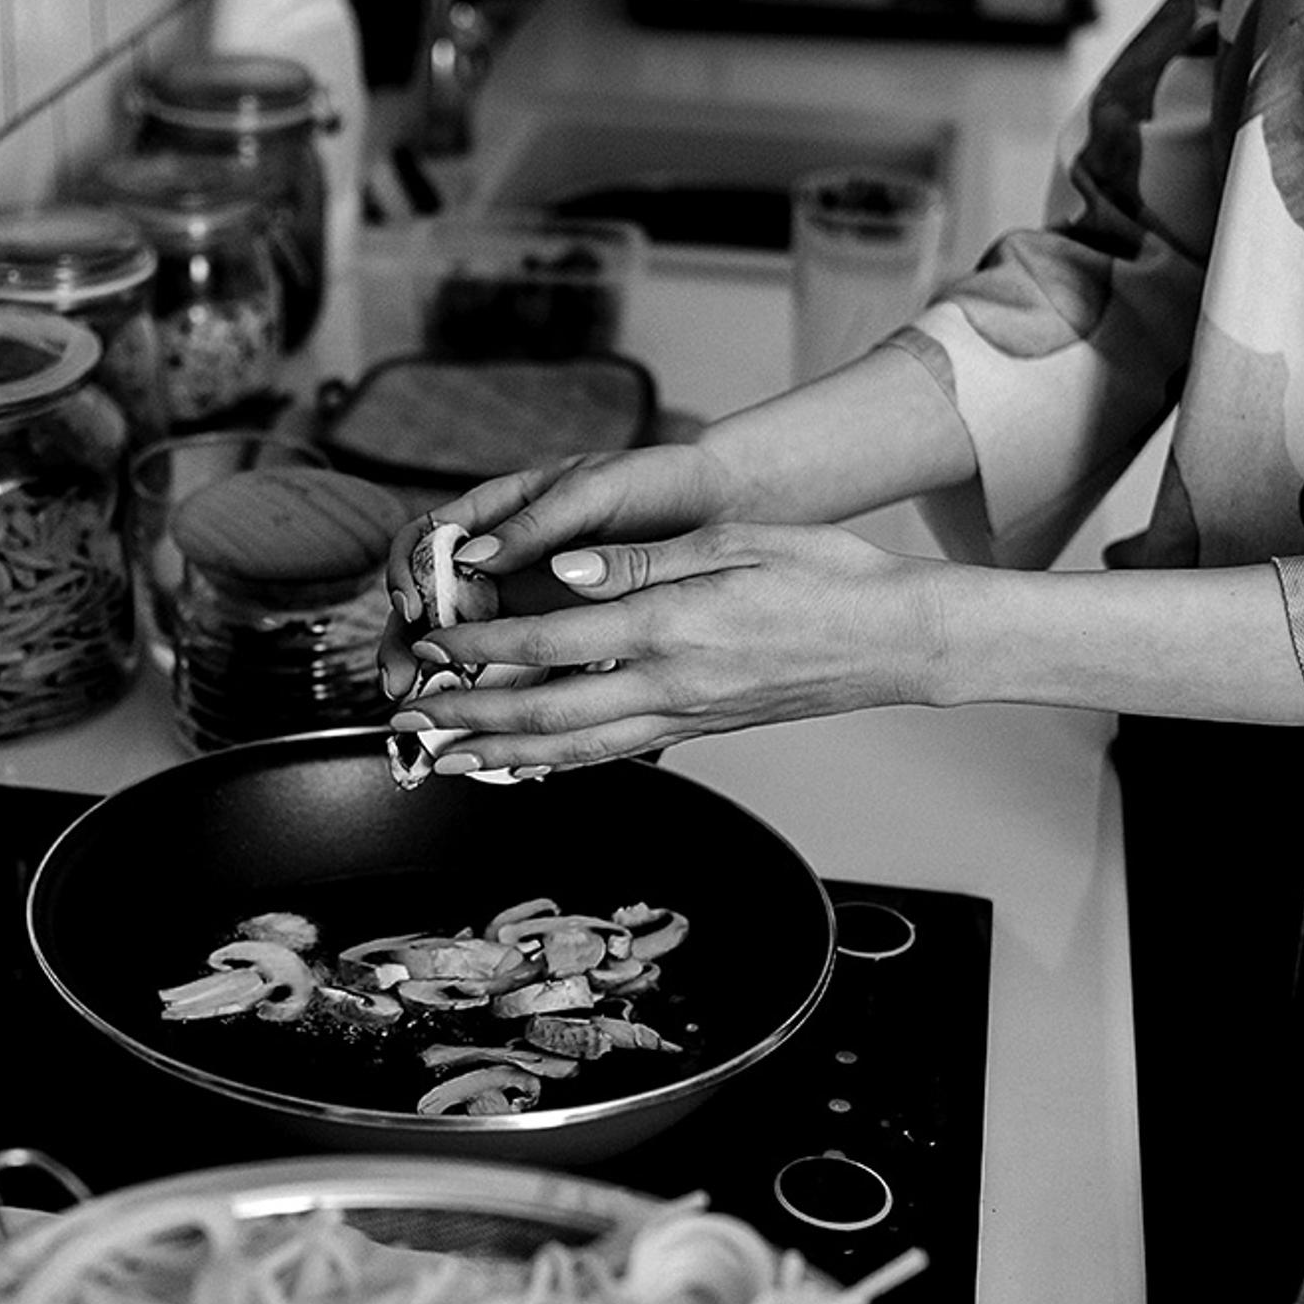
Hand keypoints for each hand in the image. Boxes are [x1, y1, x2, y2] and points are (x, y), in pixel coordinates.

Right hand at [374, 442, 743, 695]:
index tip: (413, 607)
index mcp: (501, 512)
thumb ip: (536, 523)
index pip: (425, 540)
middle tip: (403, 679)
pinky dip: (500, 694)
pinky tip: (493, 723)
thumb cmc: (657, 483)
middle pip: (432, 602)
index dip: (406, 574)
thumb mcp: (594, 490)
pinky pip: (519, 666)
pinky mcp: (564, 635)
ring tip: (432, 711)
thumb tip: (472, 556)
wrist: (722, 509)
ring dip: (444, 678)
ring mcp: (531, 599)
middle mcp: (506, 559)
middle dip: (408, 642)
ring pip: (468, 642)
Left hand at [390, 522, 953, 771]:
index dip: (481, 648)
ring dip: (499, 754)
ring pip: (573, 748)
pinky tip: (526, 762)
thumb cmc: (826, 576)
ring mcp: (686, 716)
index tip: (433, 642)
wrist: (896, 639)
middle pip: (544, 714)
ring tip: (443, 756)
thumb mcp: (732, 541)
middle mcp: (671, 684)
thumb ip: (637, 560)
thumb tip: (560, 571)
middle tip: (407, 721)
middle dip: (466, 720)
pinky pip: (615, 752)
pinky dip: (559, 761)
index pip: (550, 644)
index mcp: (671, 628)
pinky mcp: (700, 729)